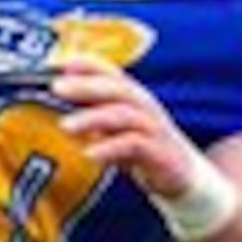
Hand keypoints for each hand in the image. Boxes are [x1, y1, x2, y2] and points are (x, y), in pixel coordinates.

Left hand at [52, 57, 215, 203]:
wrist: (185, 178)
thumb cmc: (145, 149)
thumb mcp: (118, 129)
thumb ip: (96, 116)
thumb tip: (62, 105)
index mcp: (134, 98)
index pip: (112, 73)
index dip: (89, 64)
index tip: (60, 62)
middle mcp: (145, 107)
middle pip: (117, 89)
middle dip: (87, 85)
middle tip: (57, 87)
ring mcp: (154, 129)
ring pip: (123, 115)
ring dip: (92, 118)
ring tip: (65, 126)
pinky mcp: (160, 153)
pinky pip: (134, 145)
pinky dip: (110, 148)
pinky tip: (89, 154)